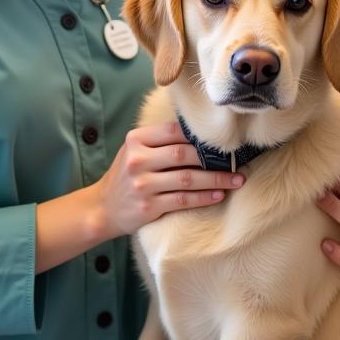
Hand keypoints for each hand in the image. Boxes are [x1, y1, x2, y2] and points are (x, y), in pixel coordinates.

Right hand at [94, 121, 244, 236]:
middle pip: (184, 154)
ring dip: (216, 179)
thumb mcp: (135, 150)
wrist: (102, 208)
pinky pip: (183, 200)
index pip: (174, 131)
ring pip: (188, 179)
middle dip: (214, 158)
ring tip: (237, 179)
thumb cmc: (127, 175)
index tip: (224, 140)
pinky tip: (219, 195)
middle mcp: (137, 160)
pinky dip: (204, 197)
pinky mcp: (148, 206)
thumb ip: (160, 141)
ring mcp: (142, 184)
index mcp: (136, 140)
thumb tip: (202, 134)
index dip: (201, 136)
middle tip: (238, 160)